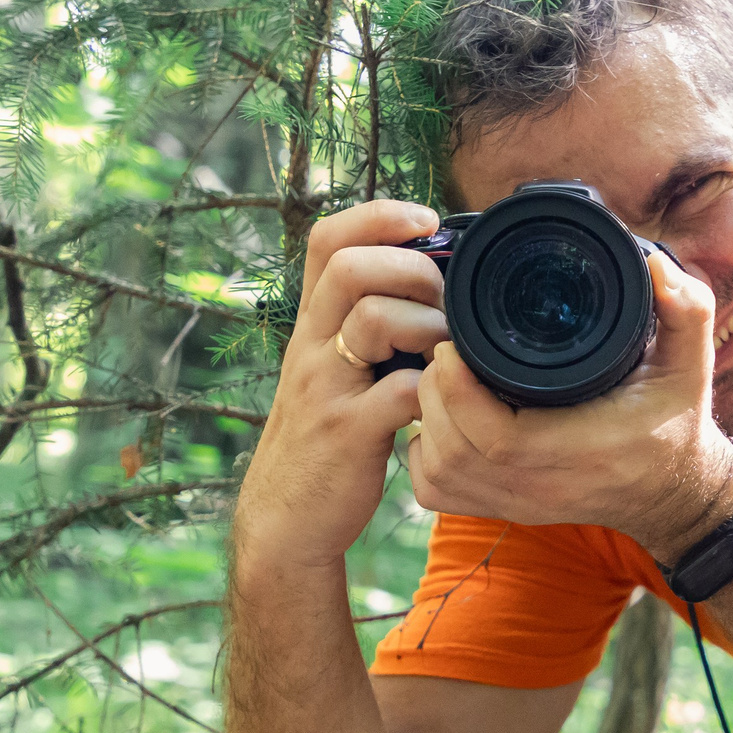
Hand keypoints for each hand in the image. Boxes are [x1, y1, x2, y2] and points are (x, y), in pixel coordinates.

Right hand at [233, 200, 448, 568]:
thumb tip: (432, 285)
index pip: (330, 239)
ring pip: (373, 317)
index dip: (379, 215)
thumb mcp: (335, 371)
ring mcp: (326, 387)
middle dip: (413, 268)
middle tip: (445, 297)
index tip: (428, 221)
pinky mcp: (349, 431)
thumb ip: (368, 328)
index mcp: (313, 324)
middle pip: (351, 266)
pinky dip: (436, 387)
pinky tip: (446, 398)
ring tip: (447, 350)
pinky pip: (401, 390)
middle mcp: (311, 345)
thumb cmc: (325, 440)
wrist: (285, 517)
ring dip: (428, 323)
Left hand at [405, 249, 732, 559]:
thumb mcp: (692, 363)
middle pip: (456, 453)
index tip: (454, 343)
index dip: (461, 390)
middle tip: (443, 348)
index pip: (501, 438)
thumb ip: (686, 310)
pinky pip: (436, 491)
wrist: (672, 492)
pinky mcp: (504, 511)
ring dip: (427, 420)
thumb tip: (658, 266)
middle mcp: (549, 487)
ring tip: (441, 376)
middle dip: (435, 394)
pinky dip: (424, 453)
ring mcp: (521, 504)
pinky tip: (442, 417)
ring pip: (439, 474)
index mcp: (588, 449)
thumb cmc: (676, 420)